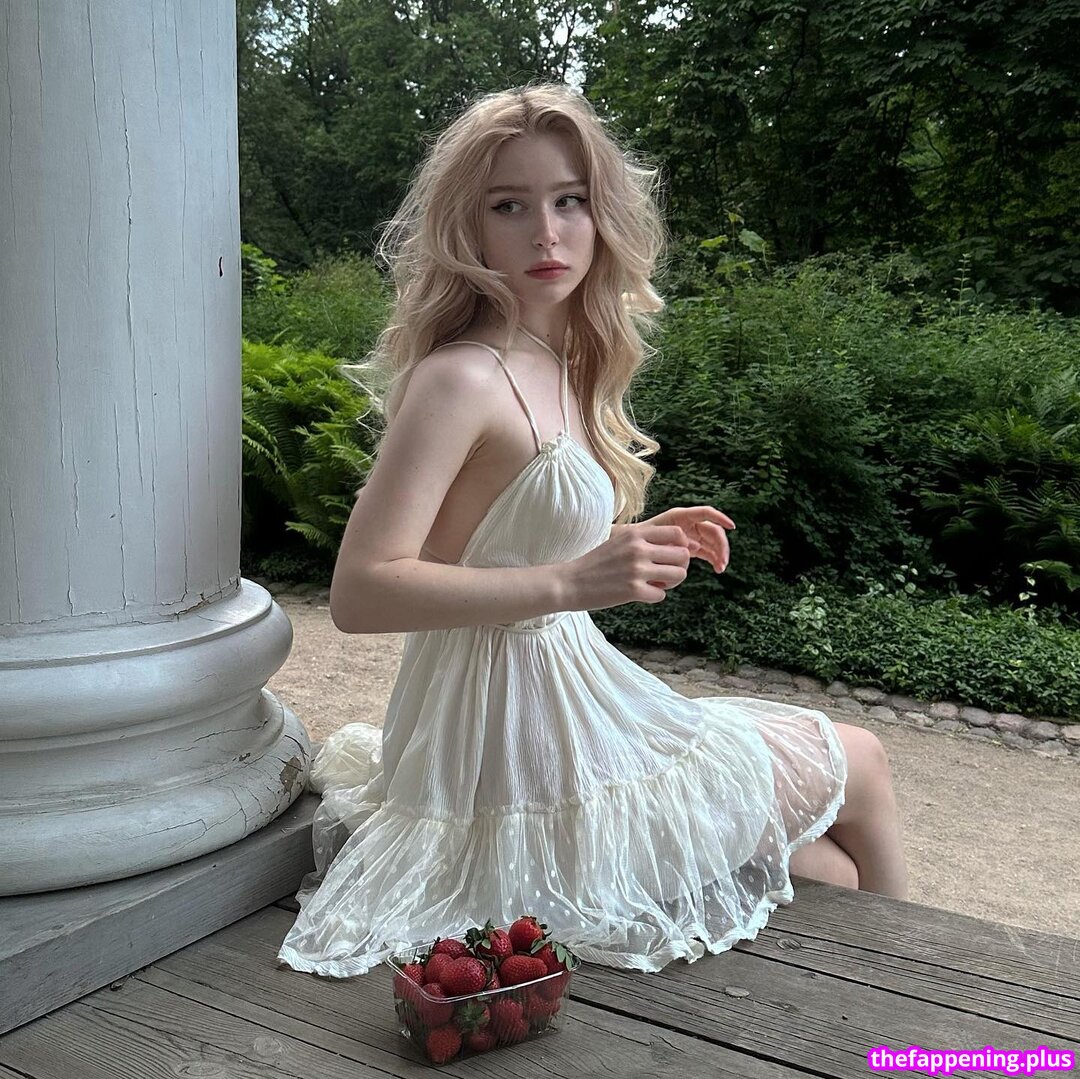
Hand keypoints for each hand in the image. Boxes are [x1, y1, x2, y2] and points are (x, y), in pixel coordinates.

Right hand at [560, 524, 694, 610]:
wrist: (570, 582)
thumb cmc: (596, 563)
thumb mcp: (619, 540)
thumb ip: (644, 540)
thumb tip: (679, 547)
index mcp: (636, 533)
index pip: (677, 533)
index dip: (680, 545)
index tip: (670, 556)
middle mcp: (639, 549)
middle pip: (683, 555)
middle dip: (678, 566)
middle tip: (664, 574)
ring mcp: (637, 570)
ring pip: (678, 575)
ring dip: (670, 582)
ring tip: (655, 583)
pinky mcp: (633, 591)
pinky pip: (661, 595)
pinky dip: (653, 596)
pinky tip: (640, 594)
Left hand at [639, 506, 735, 572]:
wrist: (630, 549)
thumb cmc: (638, 541)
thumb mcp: (651, 537)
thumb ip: (671, 538)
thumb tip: (692, 546)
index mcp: (680, 516)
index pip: (705, 513)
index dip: (720, 517)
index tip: (732, 527)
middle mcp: (688, 523)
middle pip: (712, 530)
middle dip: (721, 544)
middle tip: (723, 561)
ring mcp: (691, 535)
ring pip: (712, 542)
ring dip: (719, 553)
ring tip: (720, 568)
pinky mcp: (691, 547)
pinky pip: (708, 550)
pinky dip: (713, 558)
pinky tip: (717, 568)